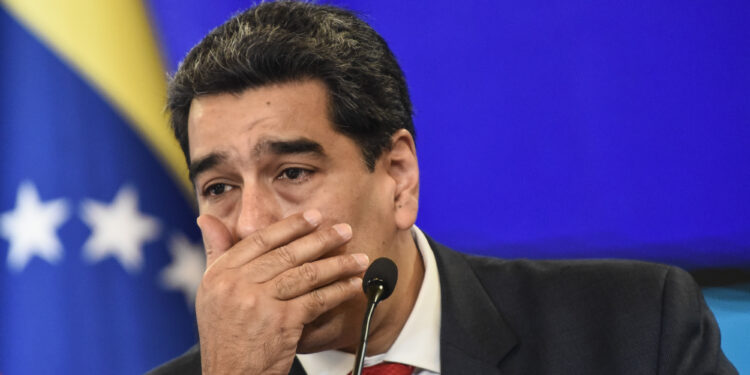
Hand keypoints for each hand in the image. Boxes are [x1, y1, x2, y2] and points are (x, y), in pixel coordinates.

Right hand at [195, 210, 367, 374]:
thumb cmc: (224, 336)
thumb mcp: (210, 292)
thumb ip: (215, 253)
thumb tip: (208, 219)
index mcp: (220, 274)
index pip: (260, 240)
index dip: (291, 226)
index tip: (314, 217)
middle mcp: (238, 285)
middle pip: (288, 254)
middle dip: (322, 240)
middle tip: (345, 231)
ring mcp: (260, 303)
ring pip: (306, 274)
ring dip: (338, 265)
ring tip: (359, 259)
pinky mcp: (281, 322)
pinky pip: (317, 299)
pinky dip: (338, 290)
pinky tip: (353, 285)